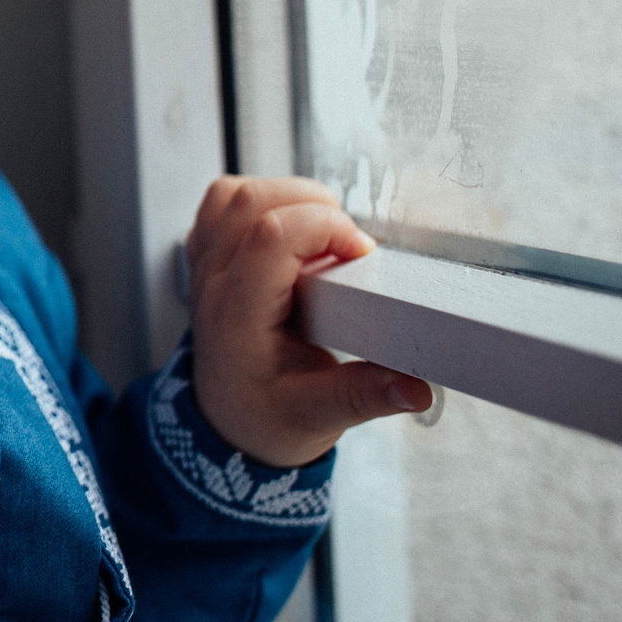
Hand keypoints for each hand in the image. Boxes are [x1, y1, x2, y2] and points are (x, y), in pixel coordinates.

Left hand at [185, 176, 430, 466]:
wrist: (226, 425)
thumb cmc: (266, 418)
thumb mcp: (317, 416)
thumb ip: (364, 397)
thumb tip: (416, 388)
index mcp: (238, 316)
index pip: (270, 237)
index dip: (325, 228)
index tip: (363, 253)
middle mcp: (214, 284)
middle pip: (252, 204)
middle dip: (312, 206)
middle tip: (347, 246)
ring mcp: (204, 267)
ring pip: (234, 196)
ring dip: (286, 197)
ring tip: (323, 233)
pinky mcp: (208, 259)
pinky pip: (221, 205)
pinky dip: (259, 202)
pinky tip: (290, 230)